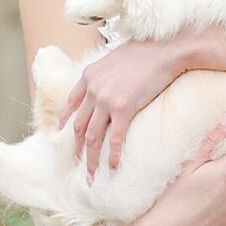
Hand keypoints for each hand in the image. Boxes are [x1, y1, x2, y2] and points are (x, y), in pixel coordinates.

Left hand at [56, 35, 186, 181]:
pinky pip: (115, 138)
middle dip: (77, 147)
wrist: (163, 49)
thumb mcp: (114, 60)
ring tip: (91, 176)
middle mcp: (92, 89)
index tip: (62, 132)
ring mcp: (106, 99)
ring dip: (91, 159)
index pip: (71, 103)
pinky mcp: (123, 108)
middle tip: (79, 163)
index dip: (65, 120)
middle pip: (79, 126)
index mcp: (88, 76)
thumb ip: (104, 75)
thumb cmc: (144, 52)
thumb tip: (107, 87)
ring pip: (92, 137)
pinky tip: (114, 168)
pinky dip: (113, 156)